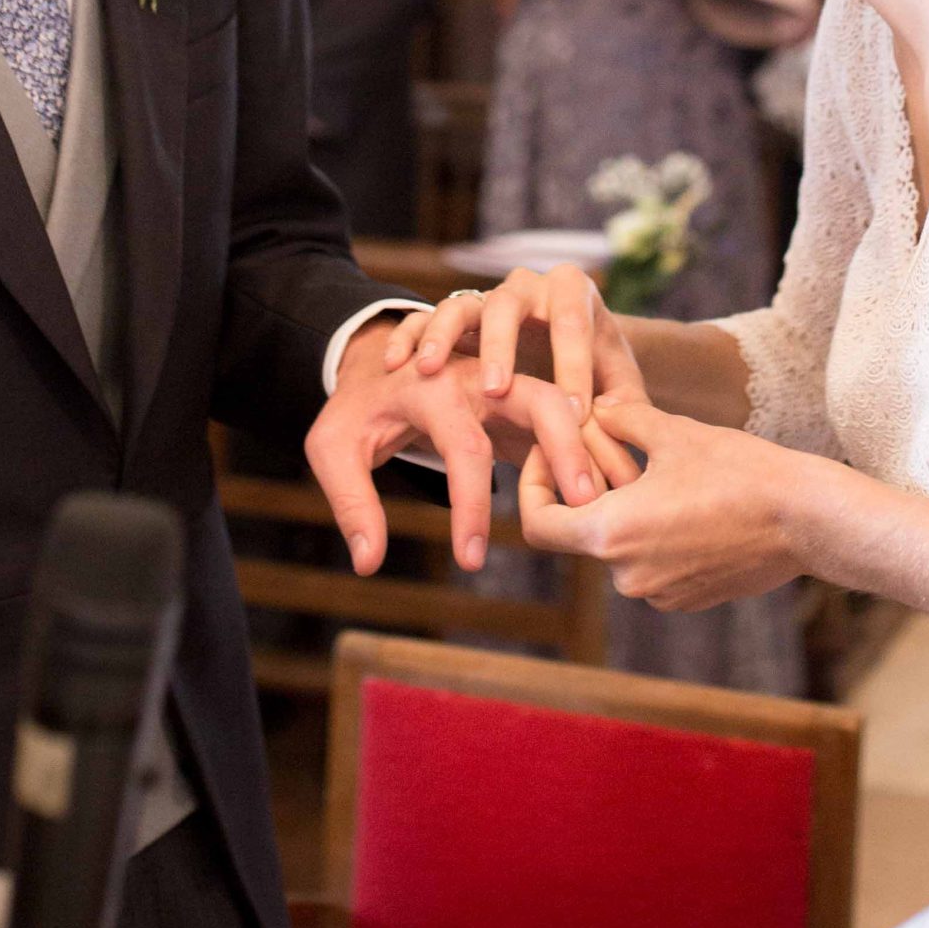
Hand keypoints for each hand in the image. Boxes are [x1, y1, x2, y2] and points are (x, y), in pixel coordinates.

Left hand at [307, 318, 609, 576]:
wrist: (371, 365)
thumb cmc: (354, 412)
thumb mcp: (332, 450)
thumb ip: (351, 502)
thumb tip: (369, 562)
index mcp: (429, 386)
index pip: (462, 447)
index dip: (471, 507)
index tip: (471, 561)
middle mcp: (474, 376)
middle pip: (533, 397)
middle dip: (562, 446)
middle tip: (582, 504)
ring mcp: (501, 382)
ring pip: (555, 399)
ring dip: (580, 443)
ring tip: (596, 497)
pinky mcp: (515, 398)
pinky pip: (559, 415)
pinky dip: (580, 445)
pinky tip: (593, 489)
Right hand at [384, 265, 645, 412]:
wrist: (560, 353)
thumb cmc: (592, 374)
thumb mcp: (616, 384)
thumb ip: (623, 408)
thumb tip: (617, 438)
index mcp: (572, 293)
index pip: (573, 319)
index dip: (574, 365)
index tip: (575, 413)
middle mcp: (526, 288)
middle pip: (508, 303)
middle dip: (500, 346)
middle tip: (494, 390)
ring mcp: (484, 300)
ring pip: (460, 305)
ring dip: (444, 336)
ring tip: (430, 369)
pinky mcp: (452, 319)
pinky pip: (421, 317)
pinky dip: (410, 336)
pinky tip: (398, 364)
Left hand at [518, 397, 813, 609]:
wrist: (807, 520)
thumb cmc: (739, 470)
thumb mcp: (673, 432)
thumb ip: (620, 418)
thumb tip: (594, 406)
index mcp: (612, 534)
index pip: (538, 524)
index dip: (533, 486)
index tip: (552, 453)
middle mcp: (627, 576)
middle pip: (580, 531)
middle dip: (589, 488)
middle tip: (615, 446)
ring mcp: (659, 594)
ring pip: (619, 546)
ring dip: (625, 510)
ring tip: (658, 469)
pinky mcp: (687, 599)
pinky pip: (651, 563)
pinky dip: (654, 533)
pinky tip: (689, 500)